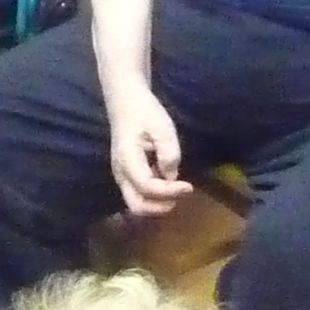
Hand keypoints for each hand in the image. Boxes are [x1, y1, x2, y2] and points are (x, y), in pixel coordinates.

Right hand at [106, 82, 189, 218]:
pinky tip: (169, 183)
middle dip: (160, 207)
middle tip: (181, 196)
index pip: (147, 187)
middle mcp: (120, 173)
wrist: (126, 102)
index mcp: (127, 159)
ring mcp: (122, 176)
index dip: (169, 192)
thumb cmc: (144, 112)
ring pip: (137, 203)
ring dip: (158, 203)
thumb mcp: (162, 127)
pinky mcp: (127, 176)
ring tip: (177, 190)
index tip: (189, 186)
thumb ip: (168, 152)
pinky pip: (140, 195)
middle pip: (136, 205)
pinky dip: (155, 196)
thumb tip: (172, 177)